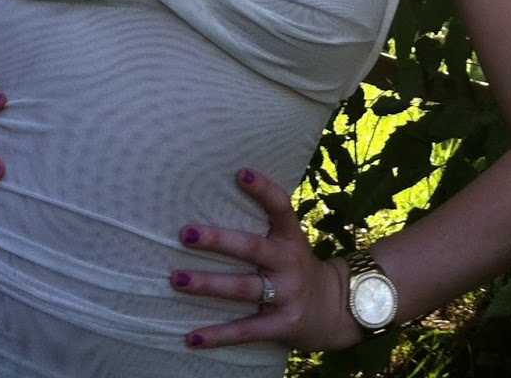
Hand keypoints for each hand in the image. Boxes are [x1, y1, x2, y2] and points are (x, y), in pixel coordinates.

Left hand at [171, 168, 357, 352]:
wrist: (333, 310)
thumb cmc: (296, 267)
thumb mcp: (289, 243)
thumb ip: (263, 228)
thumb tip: (213, 203)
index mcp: (291, 237)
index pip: (281, 207)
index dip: (263, 190)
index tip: (240, 173)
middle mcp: (290, 263)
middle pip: (251, 248)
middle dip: (217, 240)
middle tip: (185, 233)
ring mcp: (287, 295)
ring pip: (243, 288)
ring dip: (208, 284)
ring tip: (177, 278)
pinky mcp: (282, 325)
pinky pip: (246, 330)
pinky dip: (218, 335)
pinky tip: (192, 337)